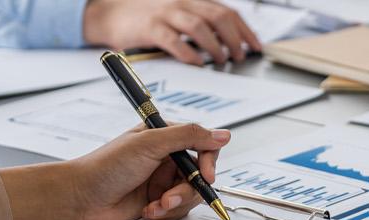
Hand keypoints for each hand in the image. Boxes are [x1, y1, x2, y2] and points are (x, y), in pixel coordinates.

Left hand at [0, 124, 230, 219]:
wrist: (79, 199)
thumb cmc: (106, 166)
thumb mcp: (149, 144)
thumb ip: (188, 136)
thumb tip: (224, 134)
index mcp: (165, 137)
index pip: (203, 146)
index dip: (209, 162)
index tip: (206, 176)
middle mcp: (166, 158)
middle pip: (200, 175)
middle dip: (188, 190)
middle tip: (170, 197)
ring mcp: (162, 182)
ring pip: (190, 196)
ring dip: (174, 204)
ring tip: (154, 206)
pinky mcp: (156, 203)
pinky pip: (176, 211)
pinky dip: (164, 214)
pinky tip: (146, 212)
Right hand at [83, 0, 262, 64]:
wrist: (112, 14)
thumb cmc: (149, 18)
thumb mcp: (179, 15)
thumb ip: (201, 24)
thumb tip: (229, 45)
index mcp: (193, 1)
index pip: (228, 12)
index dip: (245, 30)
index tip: (256, 46)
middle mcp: (183, 3)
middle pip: (218, 17)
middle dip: (234, 38)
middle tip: (240, 56)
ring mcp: (166, 14)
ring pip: (199, 26)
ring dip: (214, 45)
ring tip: (221, 60)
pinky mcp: (149, 27)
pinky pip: (173, 39)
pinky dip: (187, 52)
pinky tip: (196, 63)